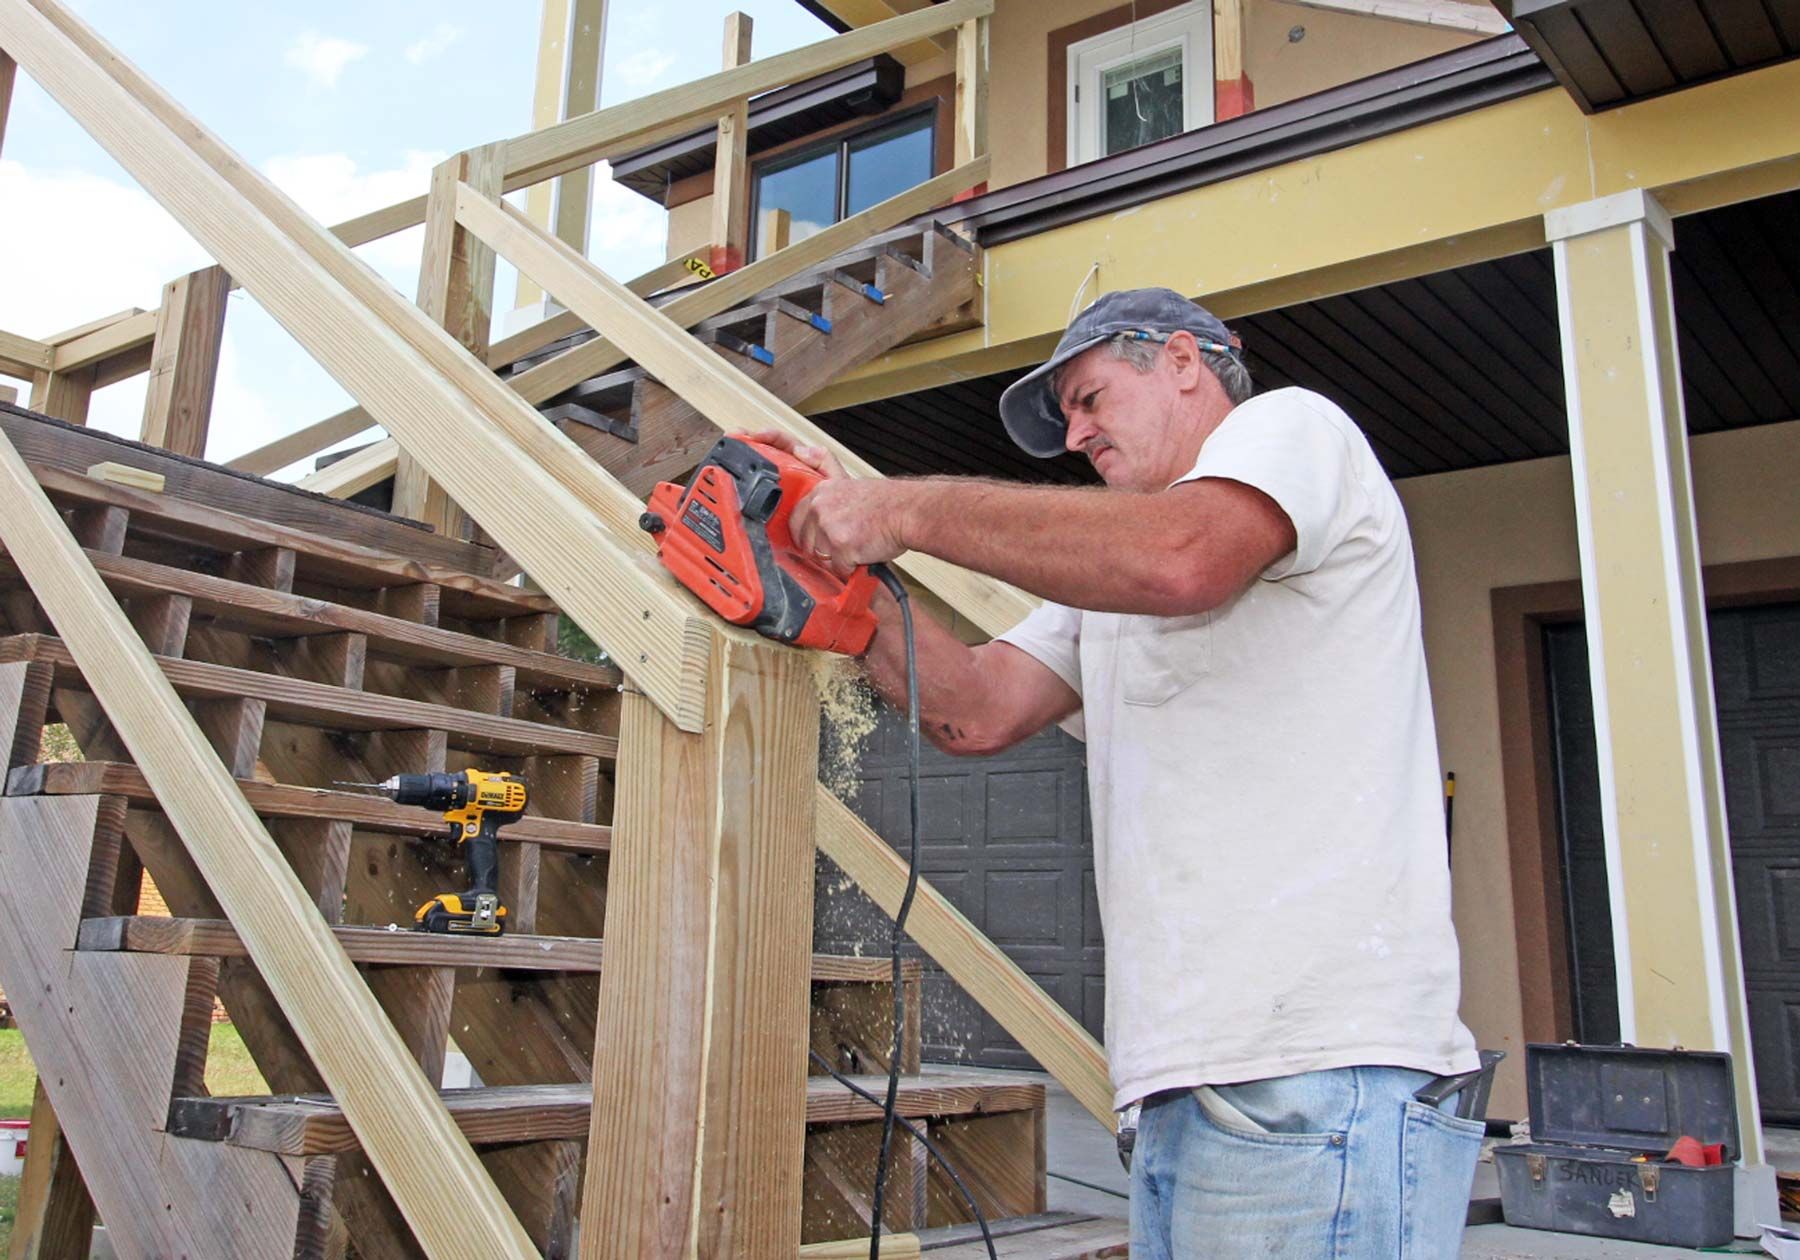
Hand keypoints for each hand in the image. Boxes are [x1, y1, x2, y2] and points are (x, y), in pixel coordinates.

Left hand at [732, 431, 907, 569]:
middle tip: (845, 543)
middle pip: (806, 543)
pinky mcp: (841, 546)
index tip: (824, 537)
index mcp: (820, 492)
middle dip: (823, 549)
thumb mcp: (846, 477)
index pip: (796, 521)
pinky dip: (851, 568)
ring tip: (856, 546)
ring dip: (838, 560)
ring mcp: (829, 527)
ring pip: (821, 558)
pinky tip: (863, 554)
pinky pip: (838, 569)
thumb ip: (821, 464)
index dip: (810, 534)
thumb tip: (799, 450)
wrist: (909, 512)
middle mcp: (820, 508)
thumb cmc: (885, 502)